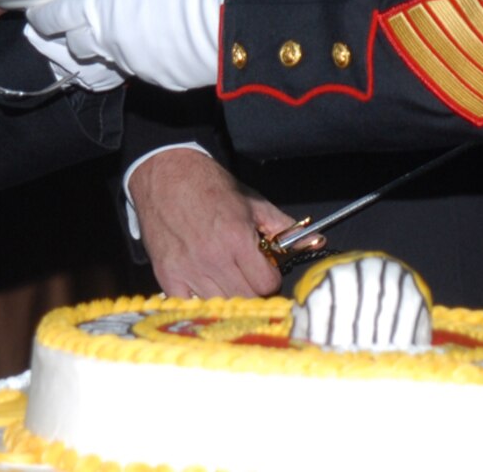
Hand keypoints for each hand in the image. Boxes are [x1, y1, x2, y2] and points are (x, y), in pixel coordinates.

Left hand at [27, 0, 238, 89]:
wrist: (233, 25)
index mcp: (103, 6)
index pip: (57, 16)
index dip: (41, 15)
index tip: (34, 12)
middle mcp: (109, 41)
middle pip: (72, 44)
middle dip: (59, 36)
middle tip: (54, 28)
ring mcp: (131, 64)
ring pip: (98, 62)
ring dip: (88, 52)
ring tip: (86, 43)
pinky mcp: (153, 79)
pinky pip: (128, 69)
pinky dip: (123, 58)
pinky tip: (131, 48)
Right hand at [129, 148, 304, 297]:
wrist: (165, 174)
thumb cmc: (210, 186)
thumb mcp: (252, 202)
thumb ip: (284, 227)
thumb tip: (317, 242)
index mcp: (237, 238)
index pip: (267, 284)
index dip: (270, 279)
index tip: (264, 270)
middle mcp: (213, 258)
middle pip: (246, 299)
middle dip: (252, 290)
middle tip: (247, 275)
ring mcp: (188, 269)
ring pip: (221, 306)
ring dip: (229, 297)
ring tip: (226, 278)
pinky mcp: (167, 276)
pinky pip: (190, 307)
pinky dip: (200, 303)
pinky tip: (204, 288)